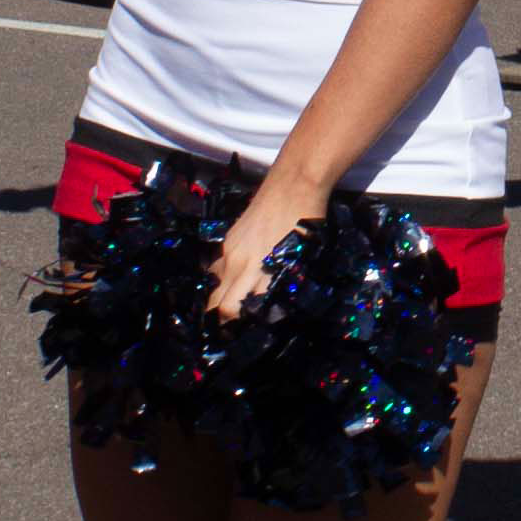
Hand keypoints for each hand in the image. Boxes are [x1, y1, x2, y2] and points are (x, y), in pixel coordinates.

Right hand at [208, 181, 310, 319]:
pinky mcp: (228, 238)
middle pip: (217, 303)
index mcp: (264, 274)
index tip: (243, 334)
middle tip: (230, 329)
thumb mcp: (302, 261)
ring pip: (213, 285)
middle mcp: (243, 265)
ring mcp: (231, 251)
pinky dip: (220, 278)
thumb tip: (274, 306)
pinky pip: (216, 266)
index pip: (234, 310)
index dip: (235, 326)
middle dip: (221, 320)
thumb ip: (283, 285)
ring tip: (227, 308)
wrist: (294, 187)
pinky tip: (231, 281)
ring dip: (218, 298)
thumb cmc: (307, 225)